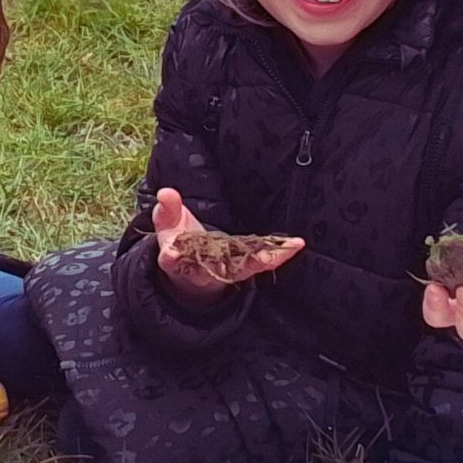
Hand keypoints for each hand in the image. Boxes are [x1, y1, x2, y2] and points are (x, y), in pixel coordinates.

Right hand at [152, 186, 303, 307]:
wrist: (191, 268)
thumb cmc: (178, 241)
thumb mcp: (168, 224)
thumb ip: (167, 209)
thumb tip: (166, 192)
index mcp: (177, 259)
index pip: (173, 259)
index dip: (172, 257)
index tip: (170, 255)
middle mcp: (203, 269)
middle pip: (216, 268)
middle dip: (234, 264)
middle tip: (256, 260)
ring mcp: (225, 271)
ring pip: (245, 268)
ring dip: (264, 260)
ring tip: (282, 252)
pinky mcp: (242, 268)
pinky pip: (261, 263)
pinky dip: (278, 255)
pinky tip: (295, 246)